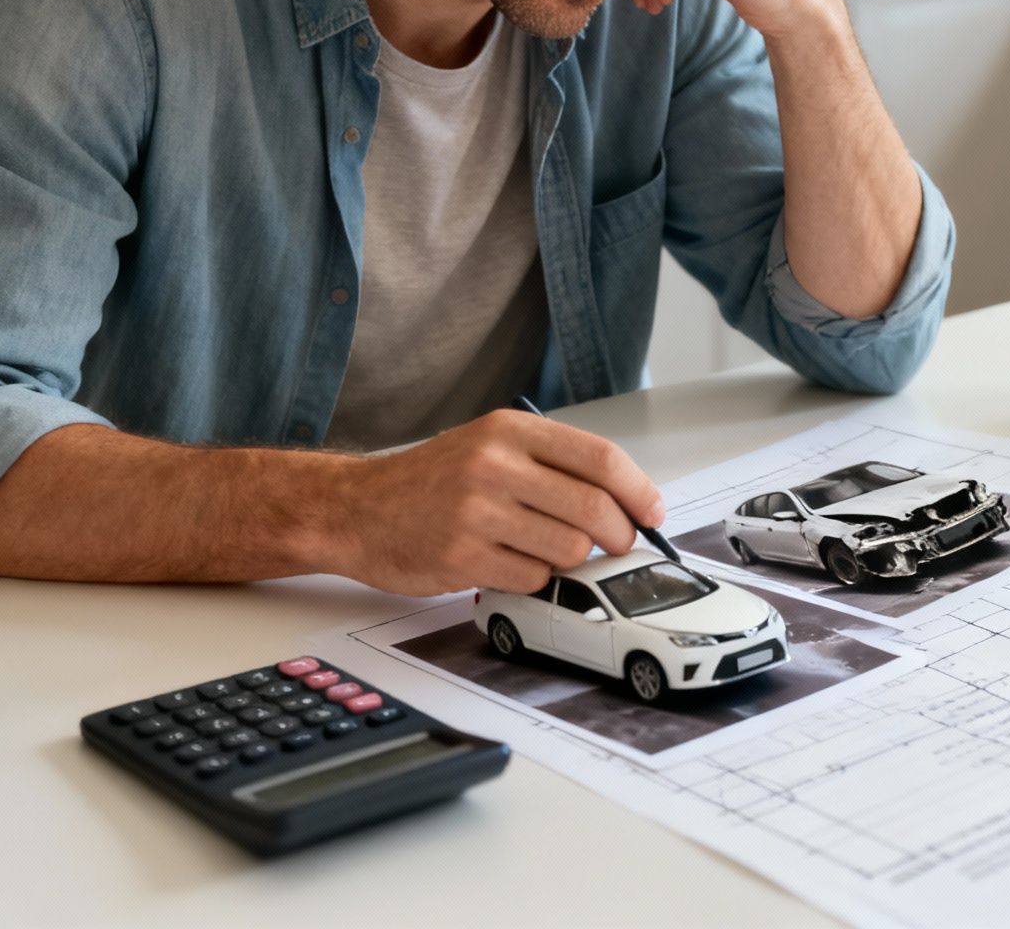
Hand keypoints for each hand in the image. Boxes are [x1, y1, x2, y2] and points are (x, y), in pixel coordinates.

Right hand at [331, 409, 664, 596]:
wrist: (356, 509)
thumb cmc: (432, 481)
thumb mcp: (490, 447)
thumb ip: (552, 464)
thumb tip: (627, 500)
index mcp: (510, 431)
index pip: (601, 459)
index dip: (639, 491)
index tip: (653, 513)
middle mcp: (494, 465)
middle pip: (594, 508)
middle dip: (618, 535)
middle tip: (616, 545)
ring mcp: (476, 511)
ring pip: (569, 549)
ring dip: (570, 560)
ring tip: (543, 550)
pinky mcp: (462, 556)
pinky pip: (532, 578)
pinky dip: (533, 579)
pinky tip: (509, 564)